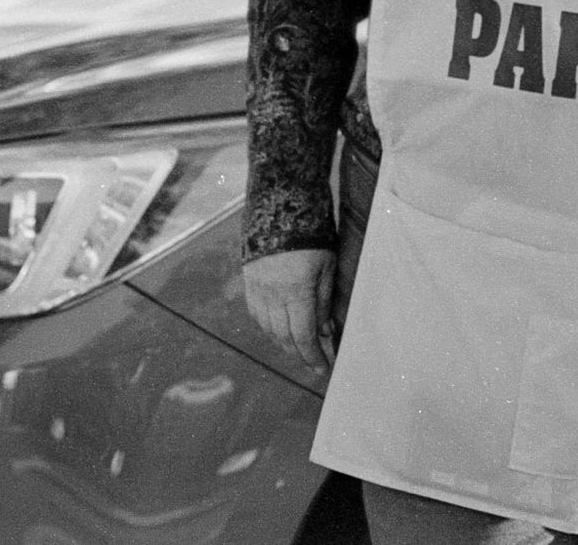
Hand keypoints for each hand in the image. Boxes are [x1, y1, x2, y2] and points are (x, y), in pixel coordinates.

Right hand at [242, 249, 336, 374]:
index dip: (312, 355)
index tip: (322, 368)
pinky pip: (256, 314)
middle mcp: (273, 294)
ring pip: (268, 328)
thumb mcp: (328, 267)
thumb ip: (324, 301)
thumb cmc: (312, 237)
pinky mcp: (249, 281)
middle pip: (284, 336)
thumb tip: (325, 331)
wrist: (280, 208)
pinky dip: (267, 327)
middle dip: (299, 354)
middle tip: (312, 363)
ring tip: (297, 349)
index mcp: (296, 291)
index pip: (303, 335)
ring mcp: (258, 288)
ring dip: (283, 343)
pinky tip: (277, 330)